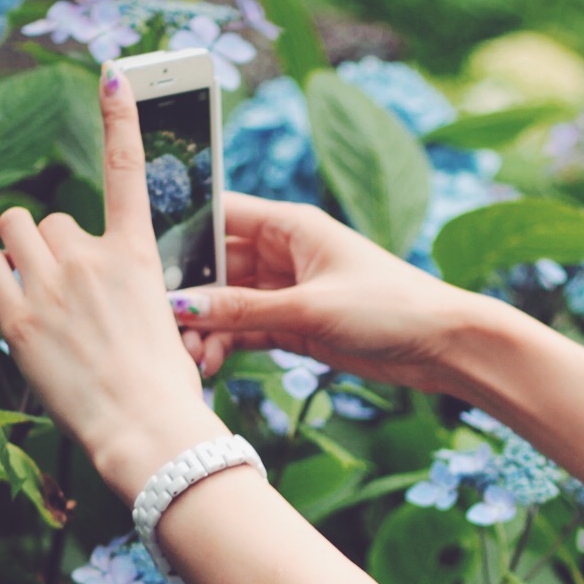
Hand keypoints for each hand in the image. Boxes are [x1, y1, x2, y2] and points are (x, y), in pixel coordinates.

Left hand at [0, 69, 219, 496]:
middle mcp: (92, 258)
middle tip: (66, 289)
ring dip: (20, 252)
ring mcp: (52, 286)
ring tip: (36, 289)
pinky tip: (16, 307)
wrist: (146, 431)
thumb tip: (104, 292)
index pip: (128, 171)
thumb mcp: (163, 322)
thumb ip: (127, 290)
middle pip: (51, 218)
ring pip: (15, 231)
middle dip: (52, 246)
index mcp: (138, 257)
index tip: (113, 76)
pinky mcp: (18, 318)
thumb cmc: (164, 387)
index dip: (120, 118)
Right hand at [174, 191, 512, 394]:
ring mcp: (288, 292)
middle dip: (189, 297)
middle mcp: (284, 254)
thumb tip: (182, 307)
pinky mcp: (295, 326)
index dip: (178, 236)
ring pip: (228, 304)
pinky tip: (210, 367)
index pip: (218, 216)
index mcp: (289, 226)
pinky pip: (247, 330)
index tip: (141, 264)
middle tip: (163, 328)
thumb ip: (244, 309)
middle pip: (215, 267)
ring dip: (207, 329)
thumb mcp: (311, 308)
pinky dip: (228, 346)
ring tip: (192, 360)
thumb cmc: (389, 308)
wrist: (441, 346)